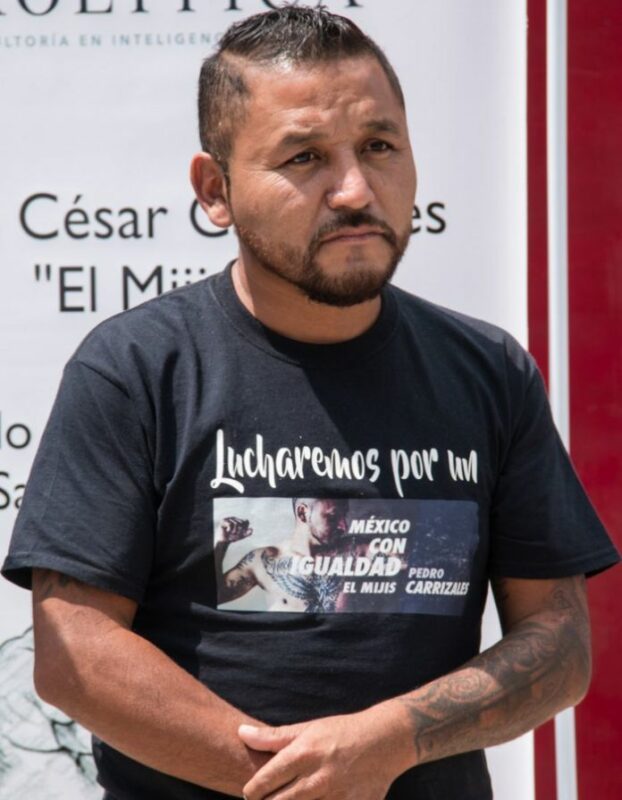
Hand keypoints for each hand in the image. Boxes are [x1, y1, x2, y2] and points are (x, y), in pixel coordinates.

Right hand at [219, 517, 252, 542]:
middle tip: (236, 534)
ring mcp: (229, 518)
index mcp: (239, 520)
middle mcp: (234, 518)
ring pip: (236, 524)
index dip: (245, 528)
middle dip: (240, 531)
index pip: (246, 521)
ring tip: (231, 533)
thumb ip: (247, 533)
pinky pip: (230, 524)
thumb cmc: (232, 537)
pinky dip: (230, 529)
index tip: (242, 533)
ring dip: (234, 531)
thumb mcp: (241, 536)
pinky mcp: (223, 520)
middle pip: (241, 523)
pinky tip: (228, 531)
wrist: (223, 541)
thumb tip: (252, 529)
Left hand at [239, 708, 406, 799]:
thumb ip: (272, 737)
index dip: (252, 791)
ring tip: (287, 798)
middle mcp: (316, 778)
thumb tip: (241, 733)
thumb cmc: (341, 732)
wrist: (385, 741)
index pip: (264, 781)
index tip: (251, 792)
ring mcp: (334, 796)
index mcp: (303, 753)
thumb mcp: (307, 728)